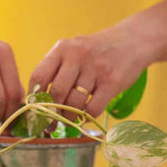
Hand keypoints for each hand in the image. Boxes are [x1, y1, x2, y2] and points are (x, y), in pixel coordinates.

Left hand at [29, 26, 152, 120]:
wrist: (133, 40)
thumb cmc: (96, 51)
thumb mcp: (73, 51)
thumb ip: (56, 70)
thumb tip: (35, 102)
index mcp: (62, 49)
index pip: (38, 77)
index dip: (33, 98)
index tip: (33, 111)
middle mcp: (78, 56)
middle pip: (56, 93)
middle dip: (50, 114)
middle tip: (49, 125)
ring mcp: (96, 68)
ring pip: (74, 103)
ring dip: (68, 118)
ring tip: (68, 121)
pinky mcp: (113, 81)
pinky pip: (93, 108)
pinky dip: (86, 117)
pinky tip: (85, 117)